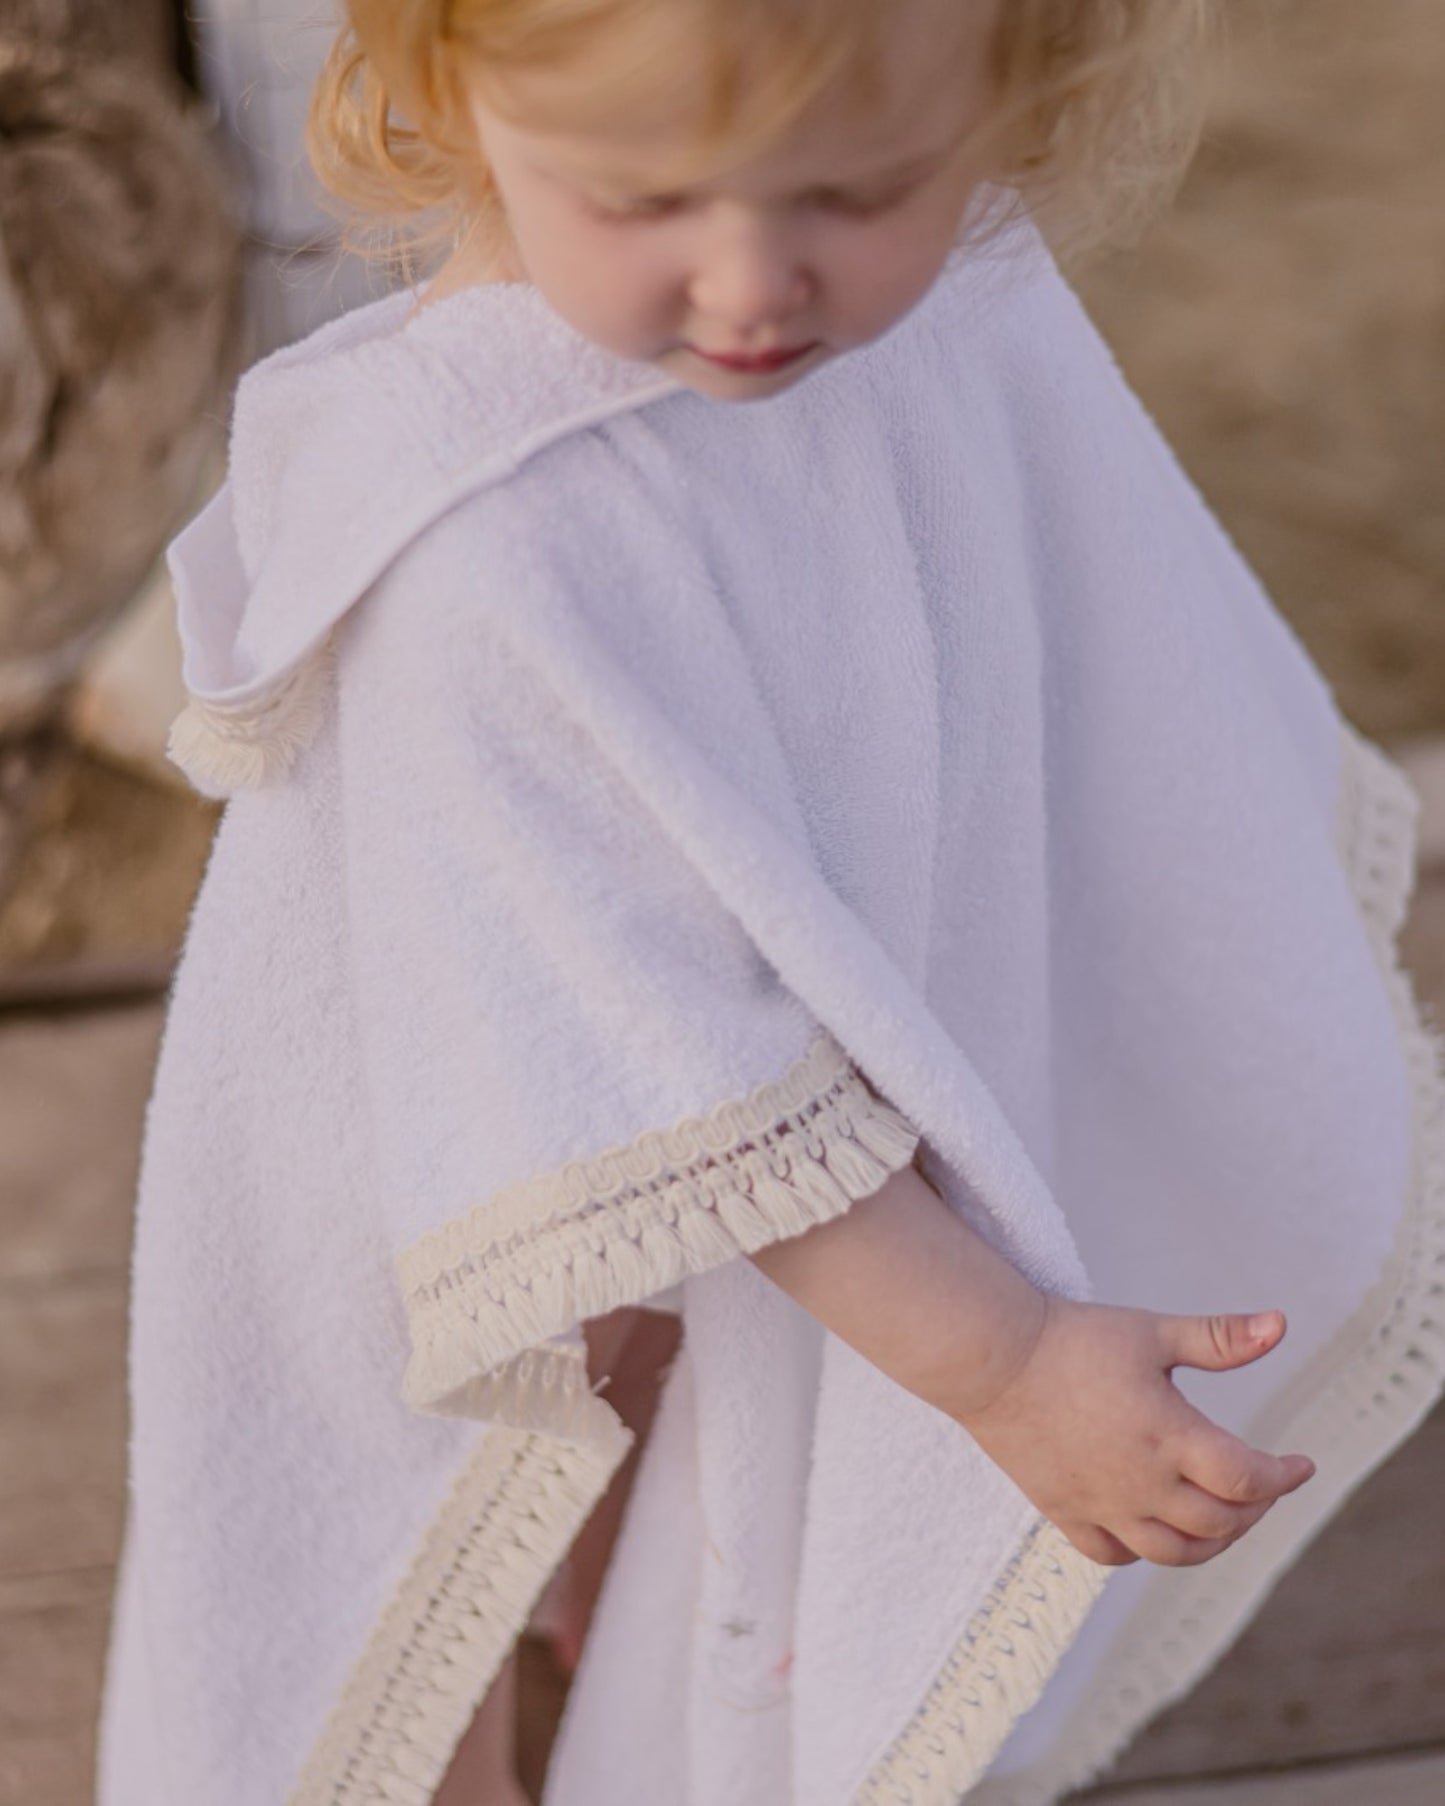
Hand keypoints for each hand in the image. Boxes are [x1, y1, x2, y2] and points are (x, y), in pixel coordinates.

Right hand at [955, 1301, 1315, 1567]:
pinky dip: (1145, 1550)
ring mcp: (1102, 1504)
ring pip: (1175, 1553)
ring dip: (1211, 1540)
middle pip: (1220, 1522)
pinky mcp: (1065, 1512)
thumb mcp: (1151, 1331)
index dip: (1285, 1477)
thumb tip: (1281, 1326)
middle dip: (1254, 1507)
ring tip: (1222, 1515)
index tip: (1302, 1465)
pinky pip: (1115, 1554)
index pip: (1249, 1479)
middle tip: (1262, 1483)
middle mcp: (1141, 1483)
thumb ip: (1219, 1337)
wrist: (991, 1358)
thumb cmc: (1073, 1338)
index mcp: (1170, 1436)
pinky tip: (1154, 1528)